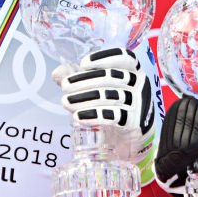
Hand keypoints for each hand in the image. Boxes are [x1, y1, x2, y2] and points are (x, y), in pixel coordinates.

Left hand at [55, 48, 155, 181]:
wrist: (131, 139)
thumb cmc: (115, 107)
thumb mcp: (98, 90)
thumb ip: (78, 79)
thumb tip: (57, 73)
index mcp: (133, 71)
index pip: (125, 57)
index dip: (104, 57)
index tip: (83, 64)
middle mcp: (139, 84)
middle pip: (112, 77)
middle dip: (85, 81)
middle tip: (65, 87)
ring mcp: (139, 103)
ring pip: (111, 96)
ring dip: (85, 99)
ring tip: (66, 102)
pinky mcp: (135, 123)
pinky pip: (114, 116)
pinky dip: (94, 115)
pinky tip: (78, 117)